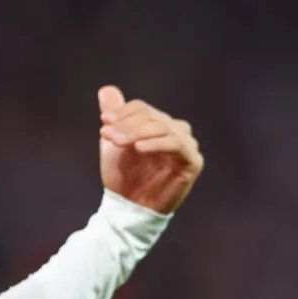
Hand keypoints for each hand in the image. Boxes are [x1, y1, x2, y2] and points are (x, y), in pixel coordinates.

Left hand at [98, 85, 203, 213]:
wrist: (130, 208)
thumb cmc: (123, 177)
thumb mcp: (114, 143)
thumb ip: (114, 116)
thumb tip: (106, 89)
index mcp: (159, 124)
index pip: (142, 108)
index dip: (122, 113)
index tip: (104, 122)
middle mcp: (176, 131)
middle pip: (151, 117)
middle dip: (126, 125)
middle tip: (106, 135)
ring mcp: (187, 145)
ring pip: (163, 128)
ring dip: (137, 133)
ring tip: (116, 142)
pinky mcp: (193, 161)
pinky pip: (177, 144)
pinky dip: (156, 144)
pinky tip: (138, 149)